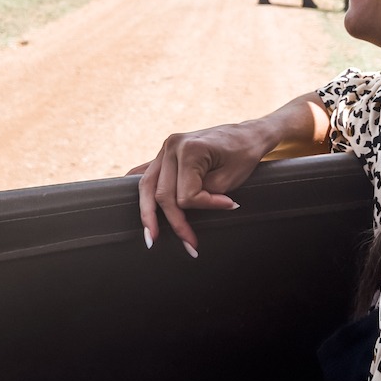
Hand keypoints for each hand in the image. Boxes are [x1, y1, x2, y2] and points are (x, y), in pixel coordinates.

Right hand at [132, 121, 270, 256]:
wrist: (247, 134)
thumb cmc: (243, 154)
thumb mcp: (230, 178)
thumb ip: (205, 195)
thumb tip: (183, 210)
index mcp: (189, 148)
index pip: (186, 193)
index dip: (206, 205)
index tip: (229, 204)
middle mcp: (171, 146)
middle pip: (162, 194)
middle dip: (176, 223)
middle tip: (191, 246)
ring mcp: (164, 149)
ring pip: (146, 188)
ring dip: (149, 215)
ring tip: (151, 238)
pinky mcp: (164, 154)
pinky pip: (145, 174)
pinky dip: (139, 191)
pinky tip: (133, 206)